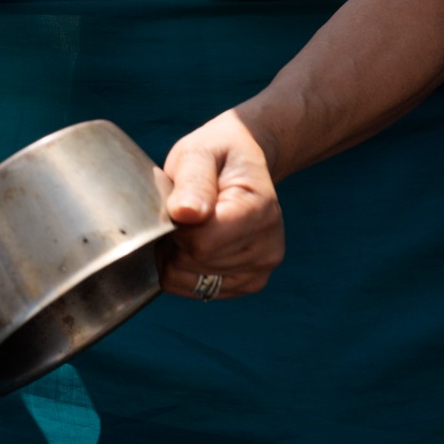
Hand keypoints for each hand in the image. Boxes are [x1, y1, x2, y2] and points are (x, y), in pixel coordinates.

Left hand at [157, 110, 284, 300]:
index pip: (201, 242)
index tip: (180, 203)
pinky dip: (186, 271)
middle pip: (195, 263)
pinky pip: (197, 291)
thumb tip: (185, 214)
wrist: (243, 162)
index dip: (177, 226)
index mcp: (259, 210)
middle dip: (176, 240)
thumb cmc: (218, 154)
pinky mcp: (250, 283)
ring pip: (192, 282)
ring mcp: (261, 269)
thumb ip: (192, 181)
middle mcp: (268, 246)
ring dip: (178, 256)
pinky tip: (196, 244)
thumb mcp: (200, 153)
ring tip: (192, 226)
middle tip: (184, 211)